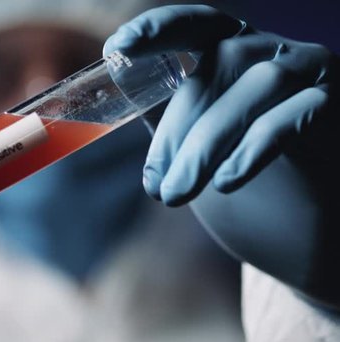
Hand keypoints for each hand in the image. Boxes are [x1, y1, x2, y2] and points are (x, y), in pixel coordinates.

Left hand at [104, 6, 339, 307]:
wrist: (296, 234)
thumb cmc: (239, 180)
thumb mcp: (191, 146)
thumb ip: (162, 117)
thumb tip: (107, 103)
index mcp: (232, 51)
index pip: (195, 24)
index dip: (158, 29)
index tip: (117, 48)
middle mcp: (272, 52)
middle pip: (221, 62)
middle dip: (178, 127)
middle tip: (154, 185)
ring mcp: (310, 76)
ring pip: (259, 86)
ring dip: (208, 143)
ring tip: (176, 193)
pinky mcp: (333, 109)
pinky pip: (297, 115)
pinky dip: (255, 147)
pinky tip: (226, 183)